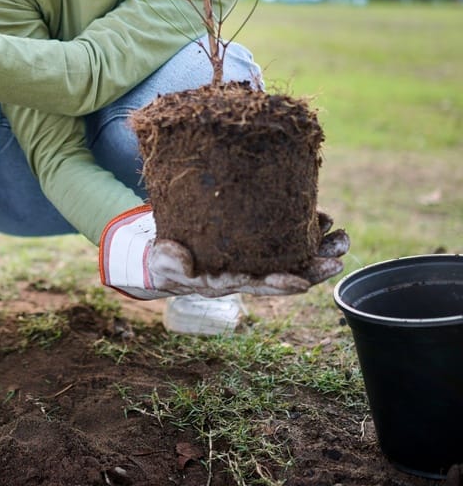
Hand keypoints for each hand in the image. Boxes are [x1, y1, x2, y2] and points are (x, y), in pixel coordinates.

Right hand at [99, 205, 349, 299]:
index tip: (303, 281)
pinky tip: (321, 219)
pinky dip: (305, 231)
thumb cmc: (166, 264)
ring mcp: (255, 261)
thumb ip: (171, 262)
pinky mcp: (256, 247)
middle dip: (314, 268)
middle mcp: (248, 274)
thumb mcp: (163, 262)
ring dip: (319, 251)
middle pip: (286, 276)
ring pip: (293, 260)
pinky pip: (286, 242)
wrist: (168, 262)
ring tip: (341, 238)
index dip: (280, 285)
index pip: (258, 286)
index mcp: (226, 282)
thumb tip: (182, 259)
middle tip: (339, 258)